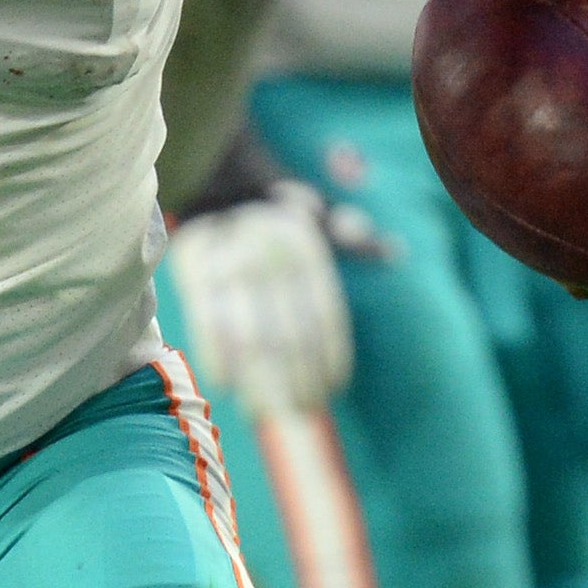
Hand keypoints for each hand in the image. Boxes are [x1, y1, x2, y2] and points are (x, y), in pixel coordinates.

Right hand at [163, 185, 355, 422]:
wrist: (212, 172)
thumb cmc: (270, 207)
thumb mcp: (314, 212)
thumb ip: (350, 234)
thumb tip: (393, 252)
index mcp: (305, 245)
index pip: (322, 314)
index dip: (328, 356)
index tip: (330, 391)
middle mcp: (273, 252)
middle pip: (287, 334)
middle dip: (293, 380)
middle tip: (298, 414)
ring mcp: (232, 259)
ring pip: (250, 334)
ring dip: (258, 379)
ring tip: (265, 412)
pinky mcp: (194, 264)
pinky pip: (206, 319)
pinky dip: (217, 355)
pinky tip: (226, 385)